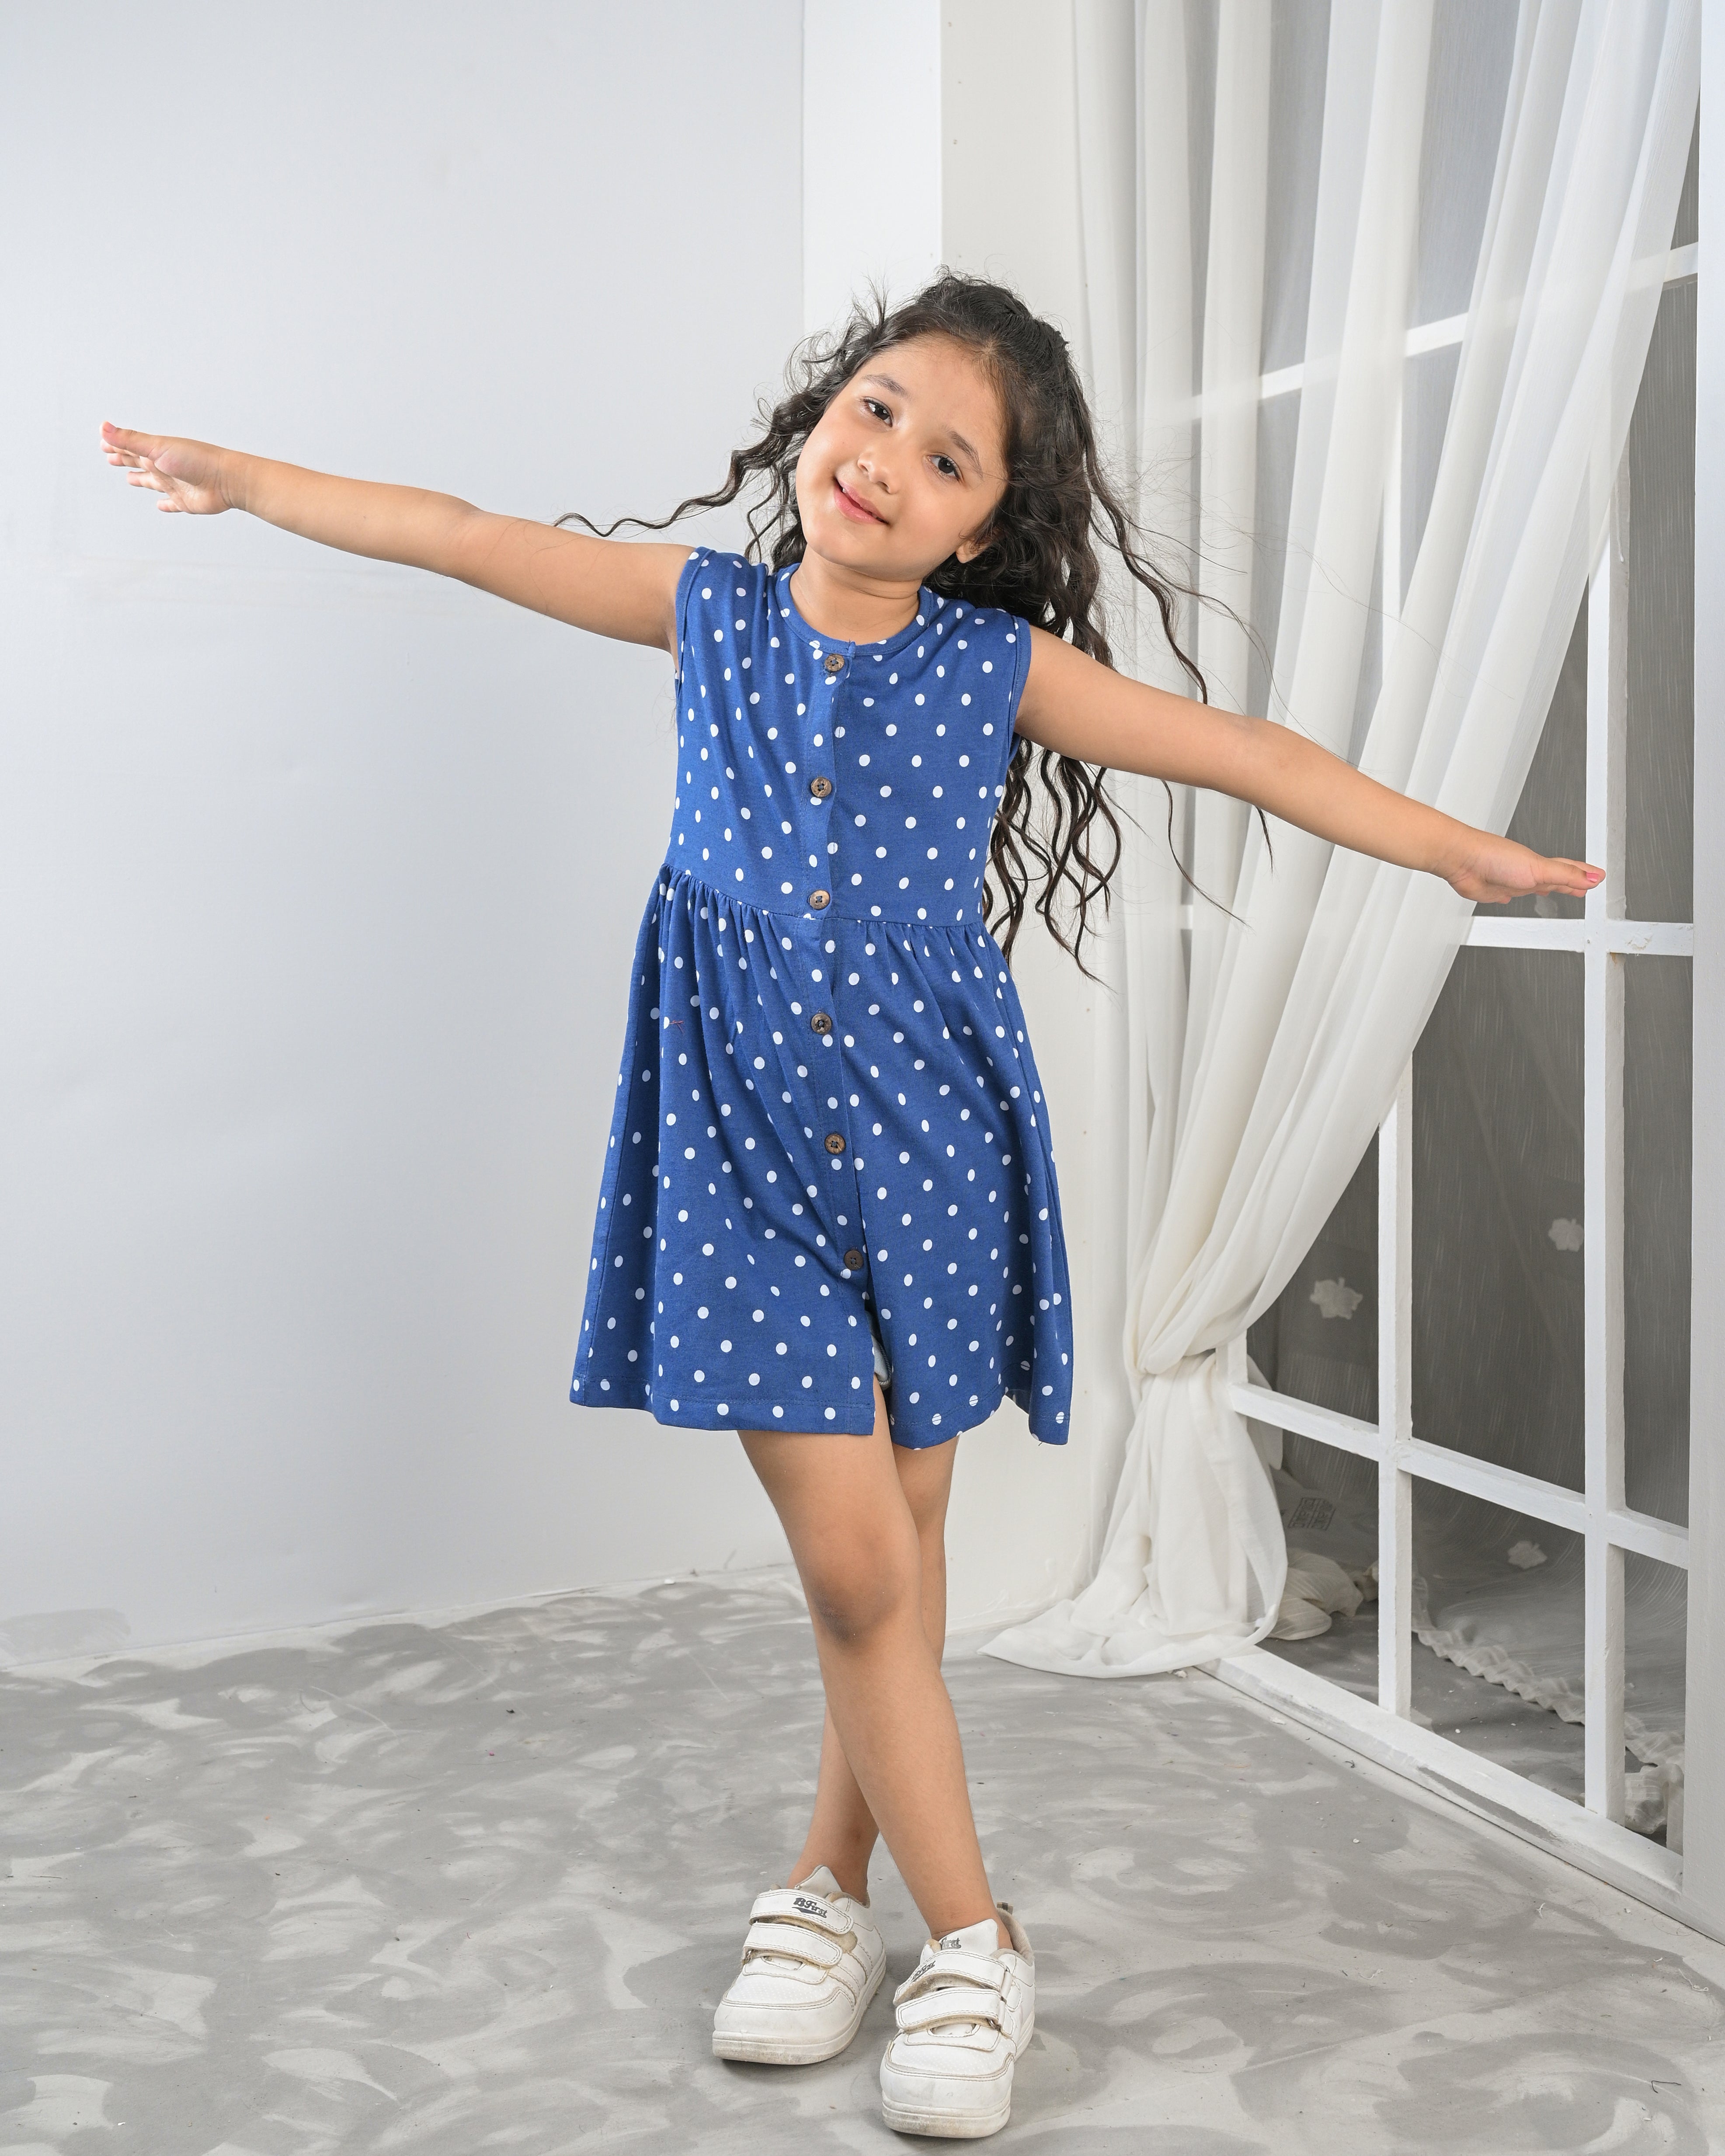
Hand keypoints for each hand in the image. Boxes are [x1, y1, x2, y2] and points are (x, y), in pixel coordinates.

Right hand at [99, 421, 235, 513]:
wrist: (226, 480)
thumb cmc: (196, 460)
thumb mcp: (157, 447)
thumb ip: (130, 440)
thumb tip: (103, 427)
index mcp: (156, 452)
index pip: (131, 447)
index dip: (116, 445)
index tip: (103, 443)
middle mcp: (164, 466)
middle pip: (139, 462)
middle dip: (124, 459)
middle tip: (110, 458)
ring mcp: (174, 484)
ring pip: (152, 482)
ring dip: (141, 480)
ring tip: (130, 479)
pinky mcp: (184, 501)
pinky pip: (171, 505)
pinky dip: (165, 506)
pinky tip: (160, 506)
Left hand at [1442, 827, 1602, 905]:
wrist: (1461, 859)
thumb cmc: (1494, 856)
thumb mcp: (1539, 869)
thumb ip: (1567, 875)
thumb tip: (1594, 878)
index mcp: (1540, 865)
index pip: (1568, 870)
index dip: (1583, 875)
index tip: (1597, 877)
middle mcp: (1525, 871)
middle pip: (1552, 879)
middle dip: (1567, 884)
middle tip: (1581, 888)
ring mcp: (1508, 880)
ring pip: (1530, 886)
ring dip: (1541, 889)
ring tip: (1549, 892)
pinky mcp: (1492, 889)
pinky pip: (1505, 894)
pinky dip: (1512, 896)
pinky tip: (1510, 896)